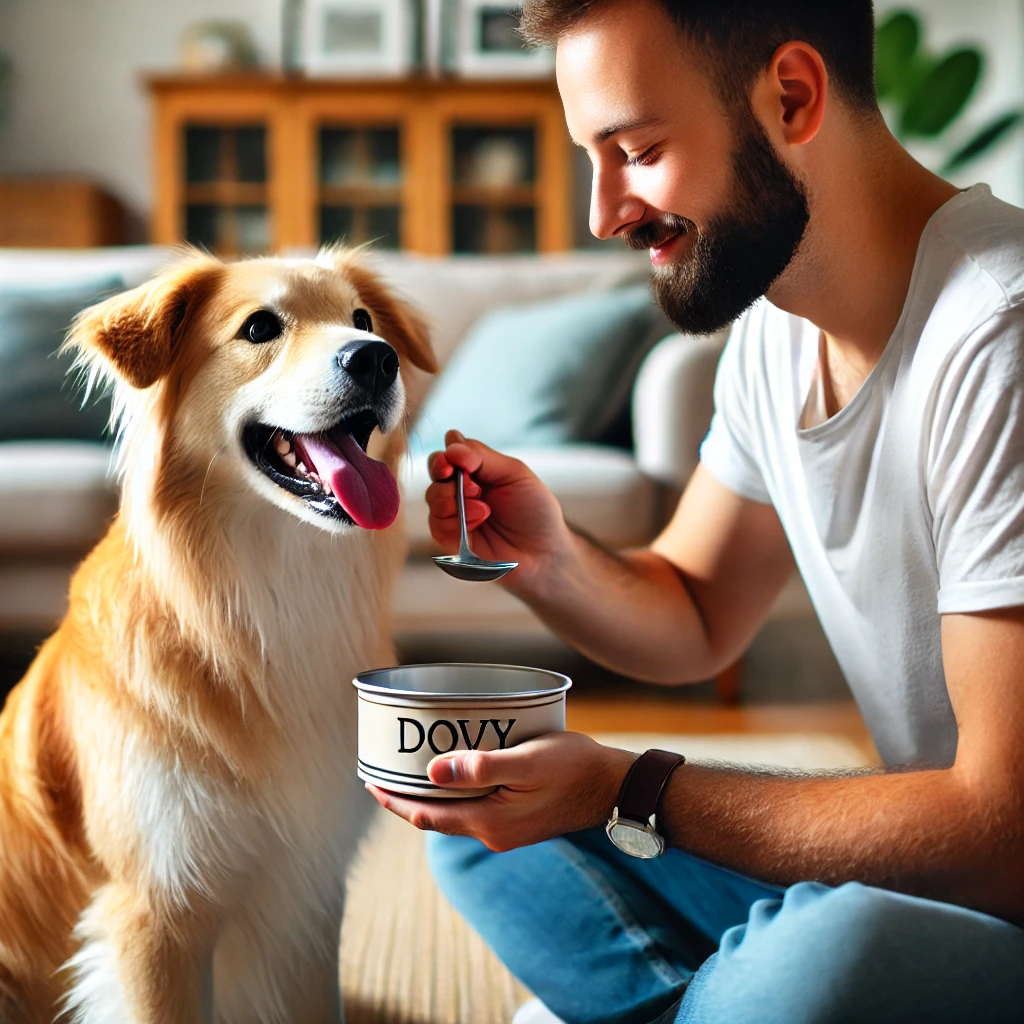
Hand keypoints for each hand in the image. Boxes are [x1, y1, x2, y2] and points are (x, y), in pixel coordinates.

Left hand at [366, 732, 636, 851]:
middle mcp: (492, 833)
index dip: (394, 800)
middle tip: (383, 772)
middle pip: (435, 817)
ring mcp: (505, 830)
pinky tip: (454, 772)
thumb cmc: (574, 768)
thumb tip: (432, 770)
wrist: (614, 787)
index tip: (370, 782)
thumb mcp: (526, 761)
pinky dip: (455, 793)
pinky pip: (474, 809)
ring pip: (454, 813)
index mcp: (488, 822)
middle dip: (406, 797)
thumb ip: (480, 767)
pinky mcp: (517, 820)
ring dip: (430, 796)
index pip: (425, 815)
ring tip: (409, 771)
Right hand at [426, 431, 569, 591]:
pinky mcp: (451, 540)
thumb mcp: (514, 474)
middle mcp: (461, 489)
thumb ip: (482, 456)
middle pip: (435, 470)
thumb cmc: (535, 511)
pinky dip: (455, 521)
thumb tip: (451, 441)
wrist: (544, 552)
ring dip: (454, 499)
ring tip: (484, 510)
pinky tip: (479, 522)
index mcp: (477, 469)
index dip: (447, 453)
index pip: (449, 452)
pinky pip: (437, 524)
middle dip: (445, 472)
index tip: (455, 460)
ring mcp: (454, 514)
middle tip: (472, 485)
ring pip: (433, 496)